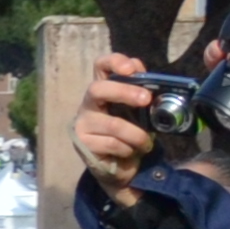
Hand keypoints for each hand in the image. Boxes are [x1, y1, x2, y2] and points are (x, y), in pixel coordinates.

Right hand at [73, 56, 167, 199]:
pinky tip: (130, 152)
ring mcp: (82, 124)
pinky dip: (129, 149)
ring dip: (137, 135)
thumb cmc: (129, 134)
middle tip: (146, 100)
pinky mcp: (83, 143)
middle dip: (125, 92)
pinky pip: (113, 143)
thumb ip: (140, 92)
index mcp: (104, 91)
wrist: (120, 166)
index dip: (114, 62)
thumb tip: (144, 73)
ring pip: (114, 124)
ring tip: (145, 143)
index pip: (101, 66)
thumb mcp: (139, 112)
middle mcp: (88, 104)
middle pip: (98, 89)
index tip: (131, 69)